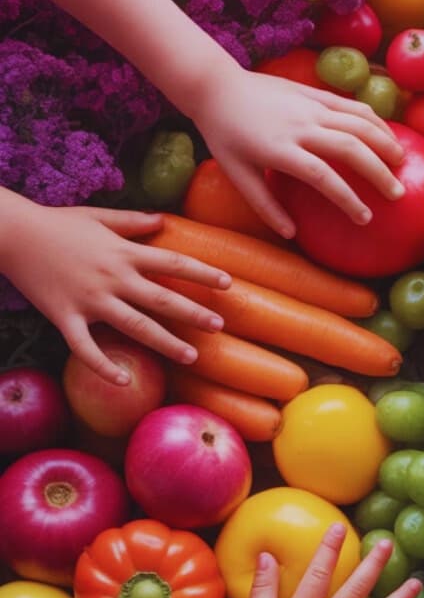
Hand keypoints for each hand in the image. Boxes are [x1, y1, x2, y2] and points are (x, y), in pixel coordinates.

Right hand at [3, 200, 230, 381]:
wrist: (13, 234)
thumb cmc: (57, 224)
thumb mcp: (99, 216)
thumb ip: (132, 221)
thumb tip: (163, 219)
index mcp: (123, 252)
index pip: (172, 263)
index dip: (202, 273)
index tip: (228, 284)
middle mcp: (113, 277)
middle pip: (162, 299)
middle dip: (194, 314)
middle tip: (219, 327)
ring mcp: (90, 300)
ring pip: (135, 326)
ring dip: (166, 343)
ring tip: (191, 357)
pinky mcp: (65, 318)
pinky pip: (86, 348)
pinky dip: (103, 366)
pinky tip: (122, 380)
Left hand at [190, 64, 405, 237]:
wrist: (216, 86)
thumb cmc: (225, 135)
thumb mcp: (237, 174)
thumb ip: (265, 205)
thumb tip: (292, 234)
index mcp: (279, 150)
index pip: (323, 177)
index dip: (348, 198)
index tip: (364, 218)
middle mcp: (300, 126)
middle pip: (350, 147)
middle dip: (378, 171)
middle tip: (396, 193)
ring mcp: (310, 106)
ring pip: (358, 122)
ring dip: (384, 142)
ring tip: (402, 162)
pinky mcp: (315, 93)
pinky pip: (351, 106)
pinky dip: (374, 120)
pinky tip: (388, 134)